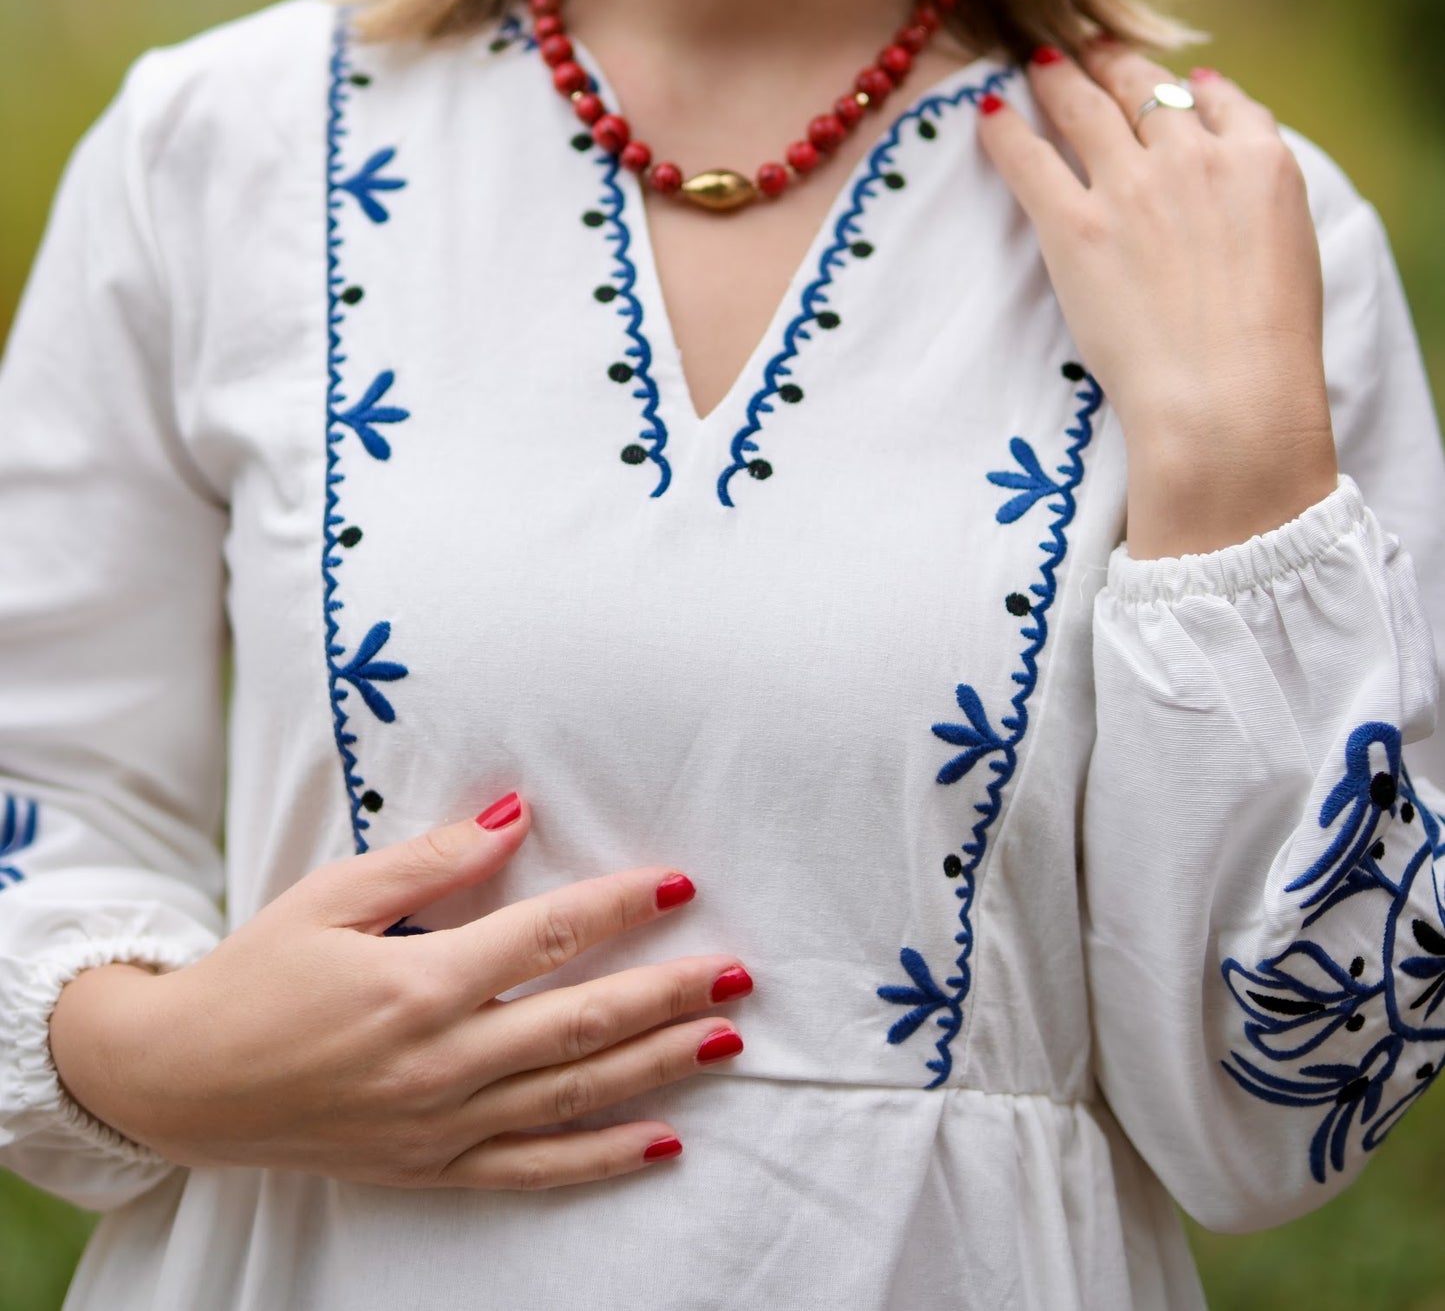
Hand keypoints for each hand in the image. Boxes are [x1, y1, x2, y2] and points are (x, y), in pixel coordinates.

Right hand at [48, 797, 749, 1189]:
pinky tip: (666, 1138)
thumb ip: (433, 860)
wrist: (182, 1083)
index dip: (618, 907)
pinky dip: (605, 1157)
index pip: (546, 938)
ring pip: (574, 1096)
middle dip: (667, 993)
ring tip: (726, 1038)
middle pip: (580, 1022)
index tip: (678, 884)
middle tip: (737, 967)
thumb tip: (517, 812)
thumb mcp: (335, 895)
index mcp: (417, 984)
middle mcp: (440, 1062)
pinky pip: (536, 1168)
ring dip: (657, 1066)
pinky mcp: (433, 1169)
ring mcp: (440, 1125)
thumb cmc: (259, 973)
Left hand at [977, 42, 1337, 558]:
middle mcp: (1194, 158)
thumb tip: (1226, 139)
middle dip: (1110, 61)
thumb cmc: (1269, 346)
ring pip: (1083, 103)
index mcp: (1260, 163)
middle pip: (1142, 86)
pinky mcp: (1074, 225)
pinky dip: (1004, 129)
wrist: (1229, 399)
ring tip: (1037, 61)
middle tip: (1087, 48)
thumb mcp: (1293, 247)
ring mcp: (1131, 187)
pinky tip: (989, 113)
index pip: (1215, 98)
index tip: (1167, 78)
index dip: (1184, 84)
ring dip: (1055, 75)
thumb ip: (1259, 188)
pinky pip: (1027, 156)